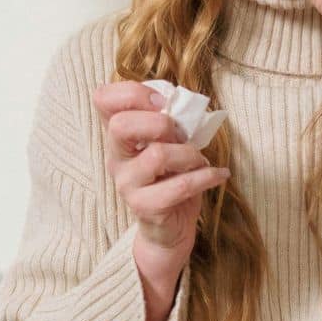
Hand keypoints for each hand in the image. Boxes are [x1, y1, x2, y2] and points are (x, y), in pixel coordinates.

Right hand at [92, 81, 230, 257]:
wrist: (170, 228)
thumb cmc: (172, 177)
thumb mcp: (170, 142)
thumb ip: (170, 120)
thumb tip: (183, 102)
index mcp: (119, 134)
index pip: (103, 99)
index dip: (132, 93)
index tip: (163, 103)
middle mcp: (116, 156)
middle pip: (121, 125)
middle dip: (161, 123)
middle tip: (181, 134)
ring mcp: (126, 183)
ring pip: (157, 155)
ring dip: (189, 154)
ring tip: (200, 160)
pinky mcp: (144, 206)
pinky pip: (179, 186)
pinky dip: (205, 176)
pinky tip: (218, 174)